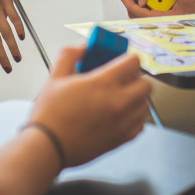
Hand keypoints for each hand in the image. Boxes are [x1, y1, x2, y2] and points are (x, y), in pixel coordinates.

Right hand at [28, 45, 151, 166]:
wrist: (48, 147)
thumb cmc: (49, 114)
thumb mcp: (55, 76)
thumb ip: (70, 55)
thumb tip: (83, 47)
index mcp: (104, 83)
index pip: (134, 62)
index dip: (127, 58)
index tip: (120, 60)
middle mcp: (119, 102)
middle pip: (146, 83)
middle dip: (136, 78)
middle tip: (121, 79)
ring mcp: (122, 122)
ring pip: (145, 104)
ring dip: (136, 97)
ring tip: (119, 97)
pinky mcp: (121, 139)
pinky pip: (140, 124)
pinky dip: (134, 117)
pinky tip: (120, 115)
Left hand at [115, 0, 194, 17]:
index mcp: (159, 21)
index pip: (136, 11)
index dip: (126, 0)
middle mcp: (156, 25)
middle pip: (135, 14)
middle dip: (129, 1)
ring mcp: (157, 26)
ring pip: (140, 16)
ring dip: (136, 4)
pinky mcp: (160, 25)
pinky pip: (147, 17)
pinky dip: (144, 7)